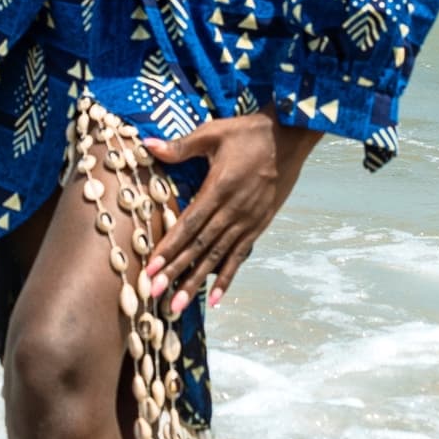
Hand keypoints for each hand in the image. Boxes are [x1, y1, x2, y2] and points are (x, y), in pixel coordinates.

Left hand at [139, 115, 320, 315]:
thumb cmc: (248, 133)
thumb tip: (148, 145)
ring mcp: (248, 221)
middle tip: (156, 295)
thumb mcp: (213, 133)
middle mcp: (233, 211)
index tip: (151, 269)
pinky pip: (240, 256)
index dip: (169, 248)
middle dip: (176, 273)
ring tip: (178, 306)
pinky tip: (215, 298)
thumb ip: (181, 146)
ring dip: (196, 283)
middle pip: (199, 247)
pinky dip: (226, 278)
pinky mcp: (259, 225)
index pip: (189, 225)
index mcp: (219, 188)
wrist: (290, 137)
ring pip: (217, 257)